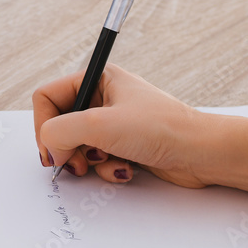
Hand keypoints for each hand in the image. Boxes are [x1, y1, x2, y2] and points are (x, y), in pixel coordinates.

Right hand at [32, 65, 247, 202]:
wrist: (203, 153)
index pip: (46, 97)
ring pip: (76, 146)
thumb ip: (59, 132)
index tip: (54, 148)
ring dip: (89, 162)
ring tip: (109, 162)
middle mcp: (103, 98)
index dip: (44, 125)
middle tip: (78, 161)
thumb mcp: (99, 125)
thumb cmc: (162, 129)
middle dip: (68, 148)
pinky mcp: (122, 146)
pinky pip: (96, 160)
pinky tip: (125, 168)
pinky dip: (105, 169)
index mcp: (97, 78)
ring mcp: (113, 123)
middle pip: (59, 125)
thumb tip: (49, 148)